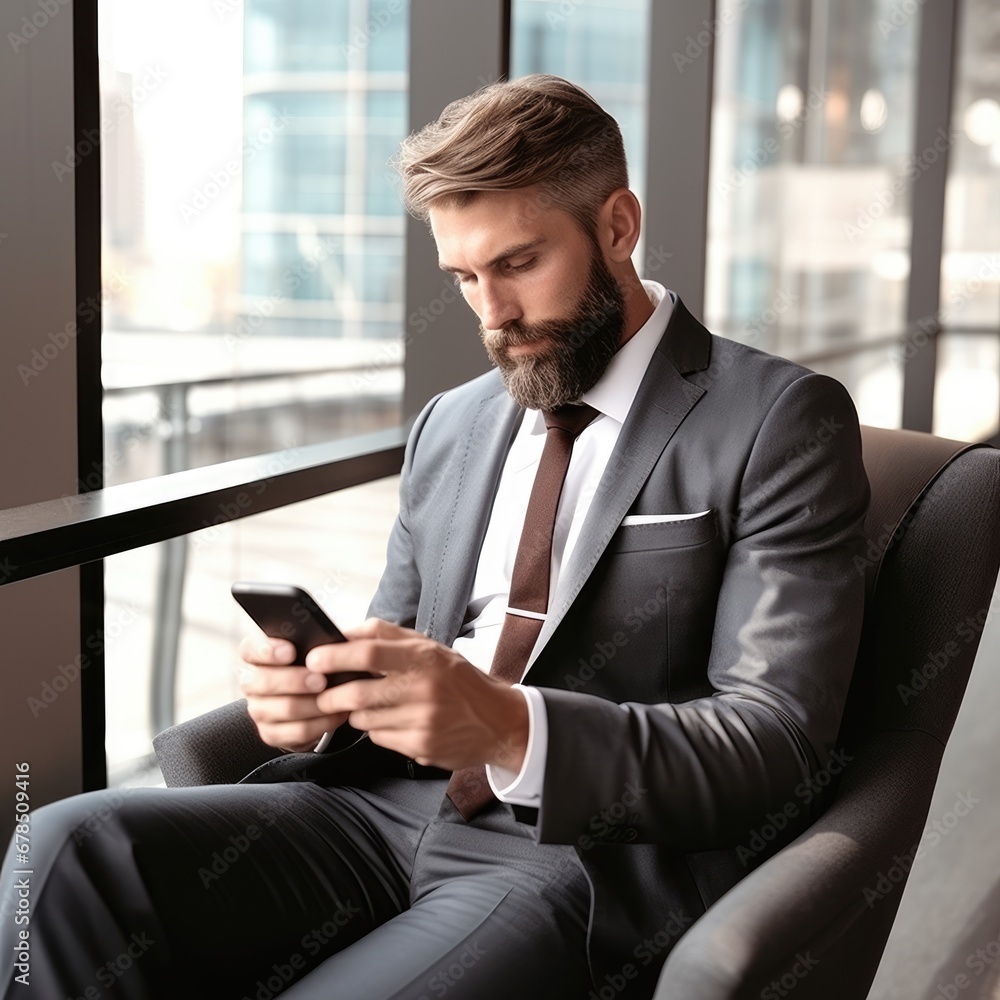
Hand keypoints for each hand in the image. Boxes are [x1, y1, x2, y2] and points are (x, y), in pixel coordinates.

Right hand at [238, 635, 351, 752]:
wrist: (308, 700)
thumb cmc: (309, 666)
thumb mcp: (308, 650)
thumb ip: (310, 644)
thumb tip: (329, 642)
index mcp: (255, 657)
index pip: (250, 650)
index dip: (268, 651)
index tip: (291, 651)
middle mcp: (251, 683)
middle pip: (264, 682)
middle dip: (295, 680)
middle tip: (321, 680)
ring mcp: (259, 710)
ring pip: (284, 708)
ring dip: (313, 704)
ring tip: (335, 697)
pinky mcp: (271, 733)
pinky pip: (296, 731)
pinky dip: (321, 723)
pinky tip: (336, 714)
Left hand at [304, 619, 529, 771]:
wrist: (498, 721)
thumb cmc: (457, 679)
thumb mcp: (429, 647)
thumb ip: (386, 636)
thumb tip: (343, 633)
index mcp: (424, 657)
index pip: (369, 653)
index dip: (334, 656)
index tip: (313, 659)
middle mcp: (424, 689)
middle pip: (357, 693)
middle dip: (331, 694)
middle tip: (323, 692)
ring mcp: (422, 721)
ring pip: (364, 719)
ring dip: (355, 713)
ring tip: (367, 705)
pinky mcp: (421, 747)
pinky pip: (379, 738)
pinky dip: (375, 729)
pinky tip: (392, 721)